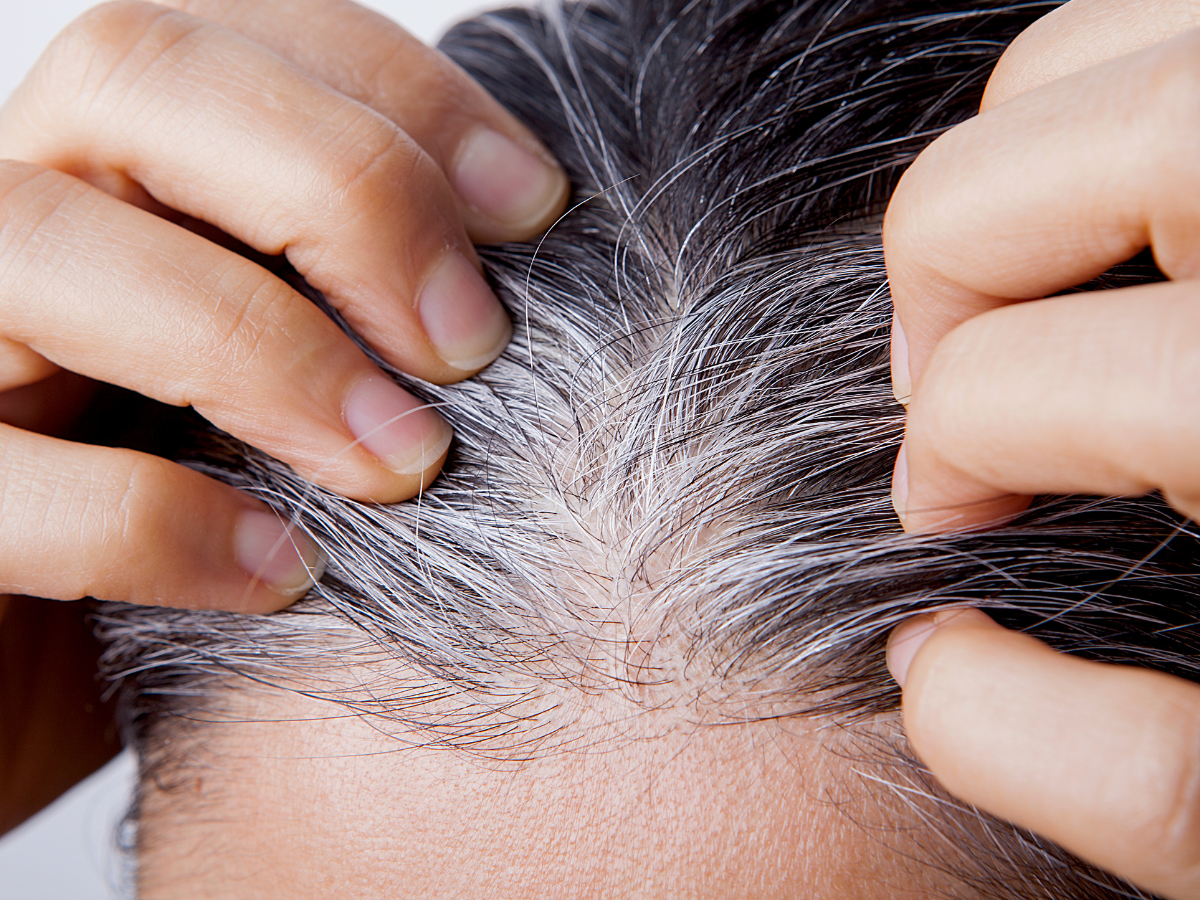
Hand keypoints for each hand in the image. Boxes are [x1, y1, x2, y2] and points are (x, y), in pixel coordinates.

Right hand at [0, 0, 568, 611]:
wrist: (50, 673)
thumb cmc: (204, 512)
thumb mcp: (291, 380)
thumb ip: (358, 301)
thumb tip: (523, 254)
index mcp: (111, 168)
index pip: (241, 32)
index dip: (403, 96)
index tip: (535, 210)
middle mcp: (14, 218)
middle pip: (132, 77)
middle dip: (341, 189)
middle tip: (469, 340)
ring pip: (40, 245)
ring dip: (259, 346)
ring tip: (402, 463)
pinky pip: (2, 481)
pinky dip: (159, 520)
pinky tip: (283, 573)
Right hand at [884, 2, 1199, 897]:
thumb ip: (1090, 764)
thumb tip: (929, 661)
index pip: (1008, 384)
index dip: (939, 463)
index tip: (953, 517)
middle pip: (1006, 171)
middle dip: (931, 296)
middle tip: (960, 403)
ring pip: (1084, 56)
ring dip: (1011, 186)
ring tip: (1044, 298)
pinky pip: (1173, 32)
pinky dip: (1115, 108)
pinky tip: (1147, 225)